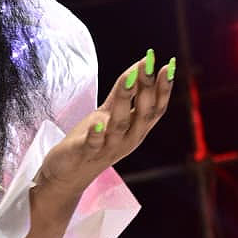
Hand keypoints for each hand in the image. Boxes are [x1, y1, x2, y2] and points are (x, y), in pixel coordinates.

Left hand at [37, 51, 174, 193]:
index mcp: (136, 130)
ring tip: (128, 79)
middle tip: (149, 64)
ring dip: (125, 102)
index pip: (156, 108)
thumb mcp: (111, 113)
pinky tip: (97, 122)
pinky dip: (97, 134)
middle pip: (143, 114)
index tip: (168, 65)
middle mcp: (128, 140)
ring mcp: (108, 148)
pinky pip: (94, 144)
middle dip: (147, 88)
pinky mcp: (86, 153)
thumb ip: (125, 92)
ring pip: (120, 125)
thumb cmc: (93, 139)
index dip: (163, 88)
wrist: (69, 173)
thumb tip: (141, 63)